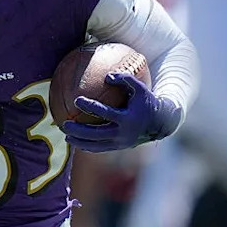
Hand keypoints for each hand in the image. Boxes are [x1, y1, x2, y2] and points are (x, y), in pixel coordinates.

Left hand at [61, 73, 181, 152]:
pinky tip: (75, 142)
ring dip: (80, 142)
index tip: (77, 100)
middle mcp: (124, 134)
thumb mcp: (141, 88)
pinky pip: (100, 149)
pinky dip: (87, 147)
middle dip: (79, 131)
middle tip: (65, 124)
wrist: (161, 123)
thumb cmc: (146, 101)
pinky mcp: (119, 147)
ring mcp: (121, 143)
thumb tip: (106, 76)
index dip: (91, 107)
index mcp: (128, 119)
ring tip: (66, 136)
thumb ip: (125, 79)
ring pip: (97, 146)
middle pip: (97, 134)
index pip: (106, 113)